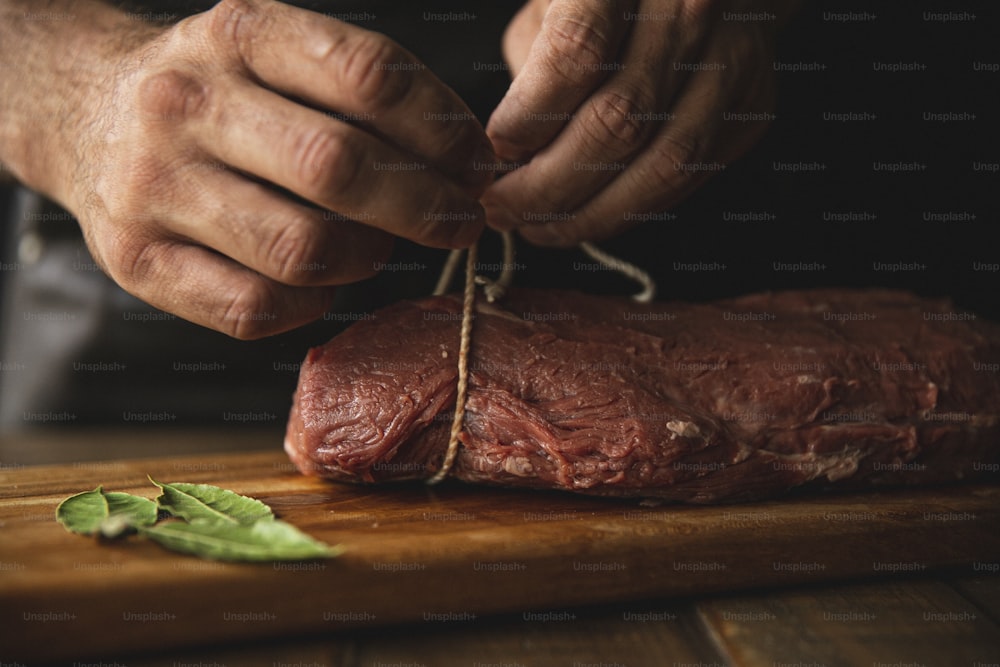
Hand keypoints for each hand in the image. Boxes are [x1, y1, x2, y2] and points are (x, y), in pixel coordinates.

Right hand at [39, 0, 493, 337]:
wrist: (85, 113)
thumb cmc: (217, 94)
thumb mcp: (277, 56)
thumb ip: (361, 95)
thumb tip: (465, 164)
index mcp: (239, 35)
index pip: (368, 76)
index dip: (442, 128)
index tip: (477, 161)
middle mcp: (188, 104)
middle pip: (337, 167)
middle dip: (426, 205)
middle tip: (462, 221)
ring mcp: (154, 187)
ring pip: (302, 248)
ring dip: (369, 256)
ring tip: (380, 246)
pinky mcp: (137, 261)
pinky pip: (256, 308)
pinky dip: (312, 302)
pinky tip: (321, 280)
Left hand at [481, 0, 781, 244]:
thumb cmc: (609, 3)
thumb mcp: (553, 6)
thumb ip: (533, 70)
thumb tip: (509, 154)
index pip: (577, 54)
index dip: (530, 114)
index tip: (495, 147)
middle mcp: (690, 9)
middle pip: (619, 120)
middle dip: (549, 182)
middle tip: (502, 208)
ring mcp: (732, 62)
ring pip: (662, 165)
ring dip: (590, 213)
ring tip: (537, 227)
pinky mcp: (751, 111)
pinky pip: (687, 180)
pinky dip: (630, 209)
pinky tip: (585, 216)